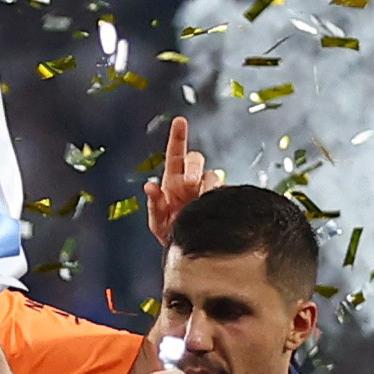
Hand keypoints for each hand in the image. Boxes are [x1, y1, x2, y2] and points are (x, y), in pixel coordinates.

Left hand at [143, 116, 219, 248]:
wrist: (192, 252)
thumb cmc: (171, 234)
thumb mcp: (158, 222)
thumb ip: (154, 204)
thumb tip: (149, 185)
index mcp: (173, 181)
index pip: (176, 154)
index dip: (178, 136)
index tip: (179, 121)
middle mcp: (191, 181)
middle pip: (196, 159)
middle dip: (193, 167)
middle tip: (190, 183)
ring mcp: (208, 189)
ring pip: (213, 174)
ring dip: (208, 183)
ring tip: (203, 199)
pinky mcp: (222, 198)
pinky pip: (225, 190)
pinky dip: (220, 195)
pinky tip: (216, 205)